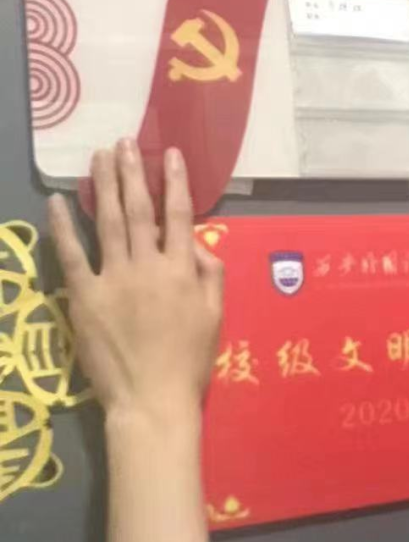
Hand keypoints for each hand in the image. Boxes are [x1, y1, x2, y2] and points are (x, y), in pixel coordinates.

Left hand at [49, 141, 223, 418]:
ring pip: (109, 222)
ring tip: (99, 158)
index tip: (168, 154)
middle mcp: (148, 266)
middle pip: (140, 210)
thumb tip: (196, 242)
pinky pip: (72, 255)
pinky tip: (59, 202)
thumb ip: (210, 274)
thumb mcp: (215, 316)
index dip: (174, 182)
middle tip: (125, 142)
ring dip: (104, 186)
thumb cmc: (189, 362)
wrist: (152, 399)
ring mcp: (114, 279)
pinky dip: (64, 227)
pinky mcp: (85, 297)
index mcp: (182, 270)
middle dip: (132, 173)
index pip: (179, 215)